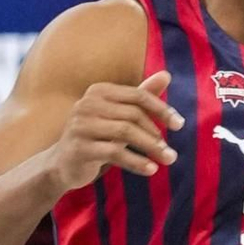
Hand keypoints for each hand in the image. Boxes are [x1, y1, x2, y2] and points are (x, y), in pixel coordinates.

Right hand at [48, 70, 181, 191]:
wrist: (63, 163)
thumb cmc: (97, 136)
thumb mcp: (119, 115)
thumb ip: (141, 97)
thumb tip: (167, 74)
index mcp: (99, 91)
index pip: (138, 96)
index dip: (161, 109)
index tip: (180, 124)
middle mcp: (87, 104)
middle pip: (133, 115)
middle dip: (156, 134)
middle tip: (171, 153)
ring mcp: (81, 125)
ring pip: (125, 132)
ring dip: (151, 148)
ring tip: (168, 160)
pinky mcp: (80, 147)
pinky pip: (115, 153)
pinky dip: (136, 162)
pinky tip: (151, 170)